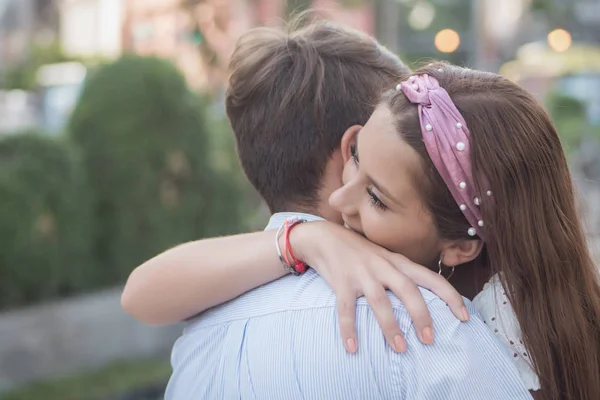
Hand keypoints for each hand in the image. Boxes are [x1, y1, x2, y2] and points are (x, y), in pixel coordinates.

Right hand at [291, 221, 468, 353]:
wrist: (325, 238)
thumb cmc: (360, 253)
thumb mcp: (386, 259)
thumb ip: (403, 275)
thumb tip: (427, 300)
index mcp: (398, 262)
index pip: (431, 278)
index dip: (450, 296)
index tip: (464, 317)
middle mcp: (383, 266)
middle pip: (408, 290)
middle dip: (421, 315)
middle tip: (430, 340)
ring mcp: (362, 274)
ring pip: (380, 301)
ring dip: (390, 326)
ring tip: (400, 348)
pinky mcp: (341, 282)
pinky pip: (346, 309)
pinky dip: (349, 329)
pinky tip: (352, 348)